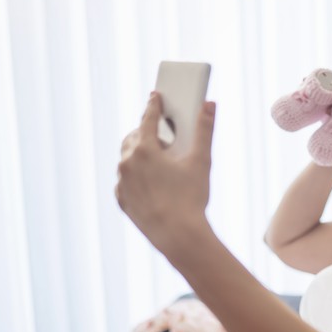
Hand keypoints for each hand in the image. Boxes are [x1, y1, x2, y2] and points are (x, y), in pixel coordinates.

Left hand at [115, 92, 216, 253]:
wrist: (178, 235)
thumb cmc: (191, 197)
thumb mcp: (201, 161)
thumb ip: (204, 130)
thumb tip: (209, 104)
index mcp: (144, 149)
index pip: (147, 118)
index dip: (154, 105)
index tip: (156, 96)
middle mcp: (127, 163)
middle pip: (134, 137)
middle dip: (146, 131)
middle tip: (162, 133)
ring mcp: (122, 183)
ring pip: (127, 159)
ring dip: (139, 154)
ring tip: (158, 158)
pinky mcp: (122, 200)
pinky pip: (125, 181)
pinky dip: (135, 176)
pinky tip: (151, 181)